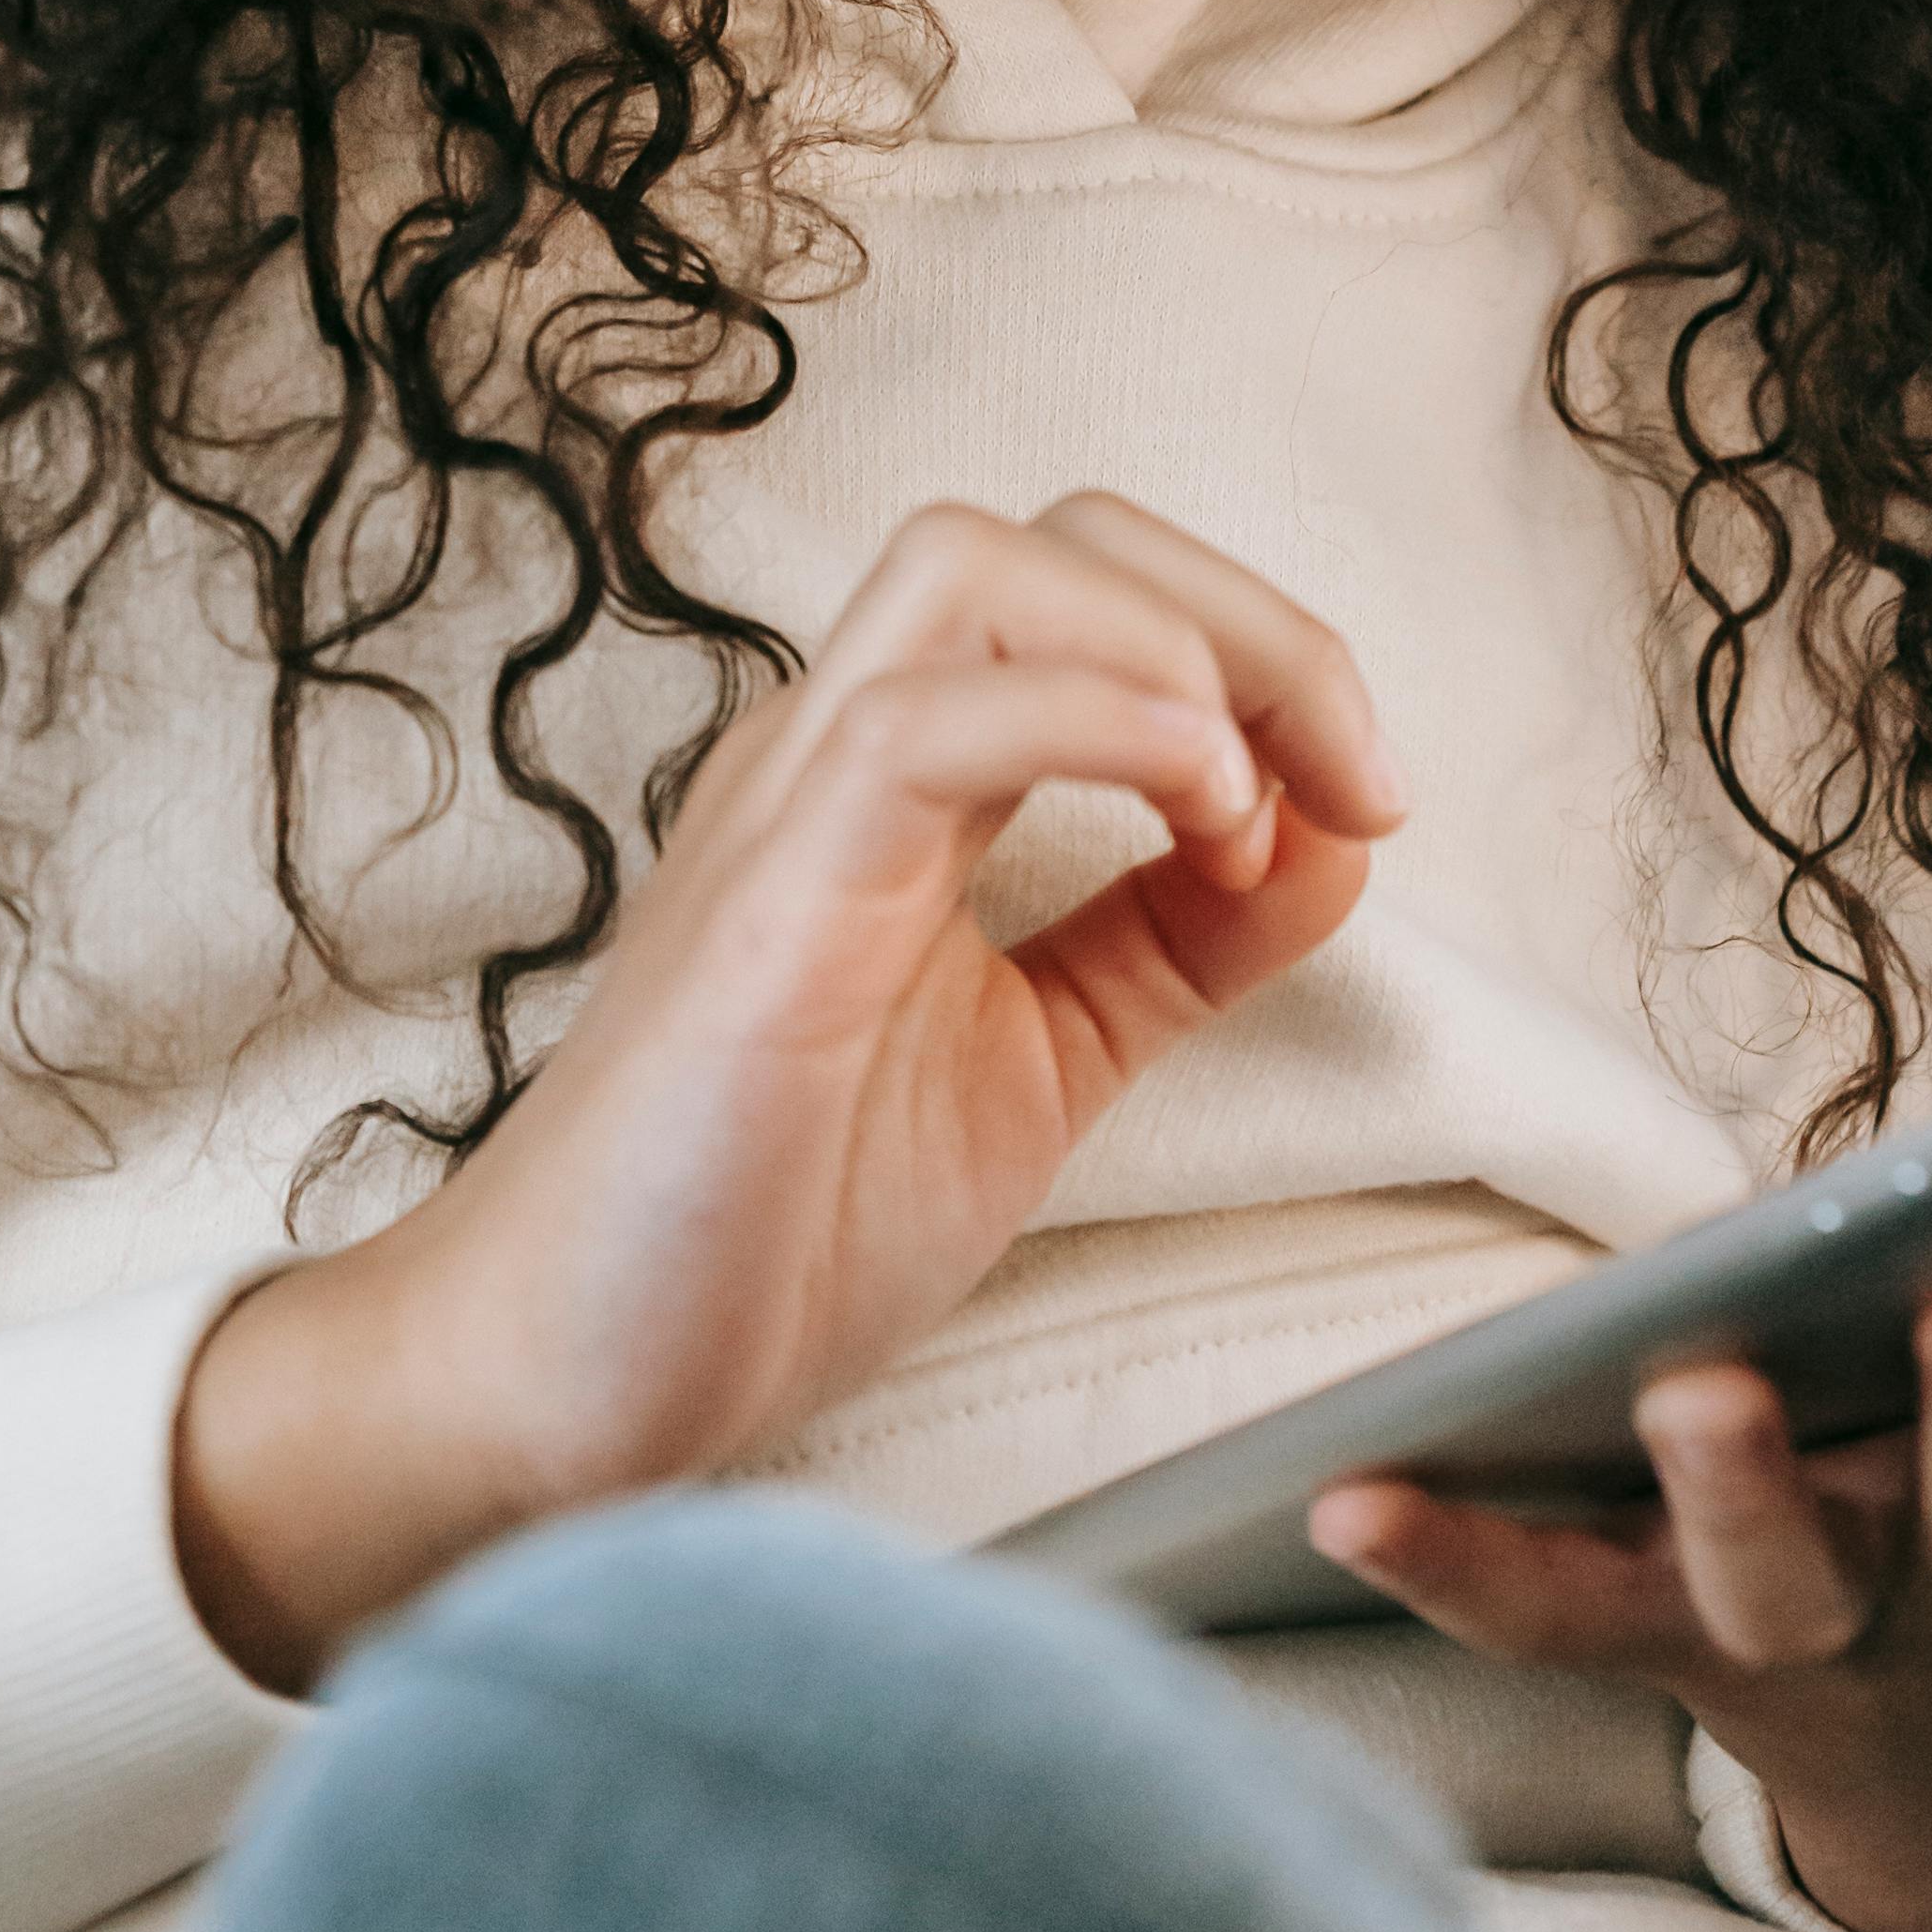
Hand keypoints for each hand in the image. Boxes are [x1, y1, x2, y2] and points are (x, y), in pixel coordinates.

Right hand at [176, 492, 1400, 1690]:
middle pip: (1049, 534)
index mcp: (899, 782)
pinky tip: (1198, 815)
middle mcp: (836, 753)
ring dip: (1173, 649)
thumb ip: (1172, 942)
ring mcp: (788, 808)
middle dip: (1248, 618)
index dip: (1262, 653)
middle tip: (1360, 776)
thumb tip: (1333, 829)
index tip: (1368, 802)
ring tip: (1253, 803)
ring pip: (975, 566)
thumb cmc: (765, 1231)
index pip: (1088, 590)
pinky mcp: (765, 900)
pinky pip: (922, 725)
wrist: (563, 1397)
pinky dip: (1093, 722)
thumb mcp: (1039, 1062)